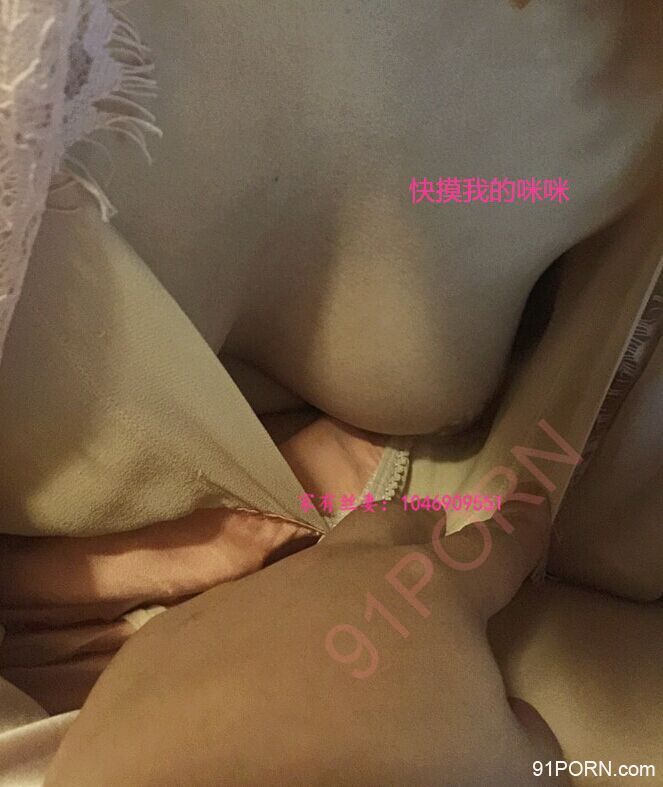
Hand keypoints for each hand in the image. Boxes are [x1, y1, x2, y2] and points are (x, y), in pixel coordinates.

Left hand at [46, 489, 567, 785]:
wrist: (212, 780)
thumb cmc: (381, 765)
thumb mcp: (496, 771)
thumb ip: (519, 735)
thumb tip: (506, 716)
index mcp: (428, 592)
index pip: (495, 546)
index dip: (520, 525)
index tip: (530, 502)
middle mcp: (342, 571)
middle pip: (392, 524)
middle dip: (418, 530)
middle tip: (430, 539)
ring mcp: (264, 590)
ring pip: (315, 569)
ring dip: (338, 591)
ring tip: (342, 636)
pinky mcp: (198, 625)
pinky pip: (245, 619)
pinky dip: (265, 640)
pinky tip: (257, 685)